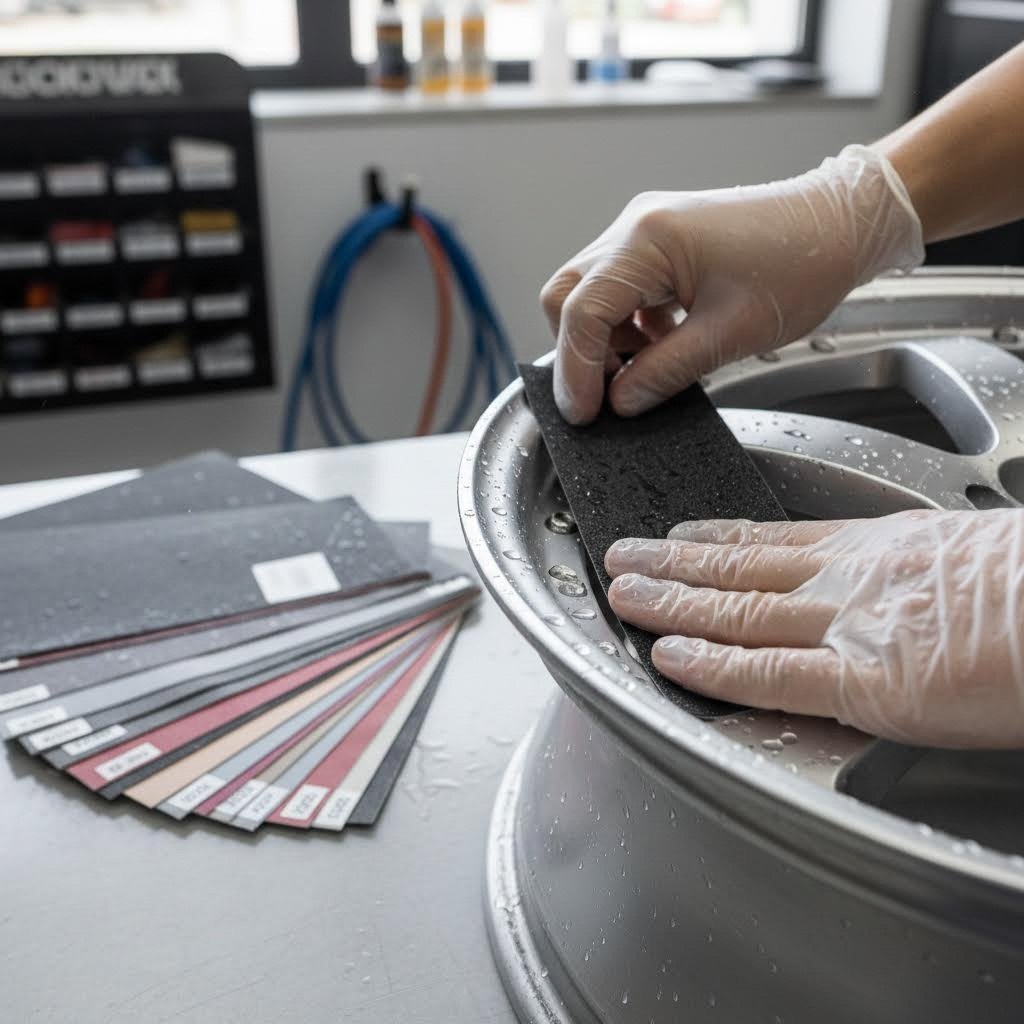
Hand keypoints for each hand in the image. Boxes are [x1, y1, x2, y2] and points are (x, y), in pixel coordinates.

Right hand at [541, 145, 922, 424]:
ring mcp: (645, 230)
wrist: (841, 224)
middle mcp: (636, 227)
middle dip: (579, 352)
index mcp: (649, 241)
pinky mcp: (659, 242)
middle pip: (568, 295)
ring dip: (605, 340)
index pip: (582, 311)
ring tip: (642, 372)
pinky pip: (620, 288)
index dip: (577, 370)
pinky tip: (658, 348)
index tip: (586, 414)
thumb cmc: (801, 266)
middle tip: (602, 398)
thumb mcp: (729, 335)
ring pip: (590, 293)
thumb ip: (664, 372)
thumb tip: (620, 402)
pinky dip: (627, 325)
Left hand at [605, 510, 1023, 747]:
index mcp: (882, 547)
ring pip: (736, 610)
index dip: (719, 538)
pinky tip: (671, 658)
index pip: (778, 541)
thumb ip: (921, 570)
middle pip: (740, 567)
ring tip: (624, 595)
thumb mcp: (974, 551)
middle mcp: (852, 578)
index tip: (682, 535)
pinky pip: (769, 673)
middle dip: (674, 565)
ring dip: (672, 603)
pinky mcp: (865, 681)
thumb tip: (913, 590)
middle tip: (623, 555)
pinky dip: (714, 666)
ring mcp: (850, 626)